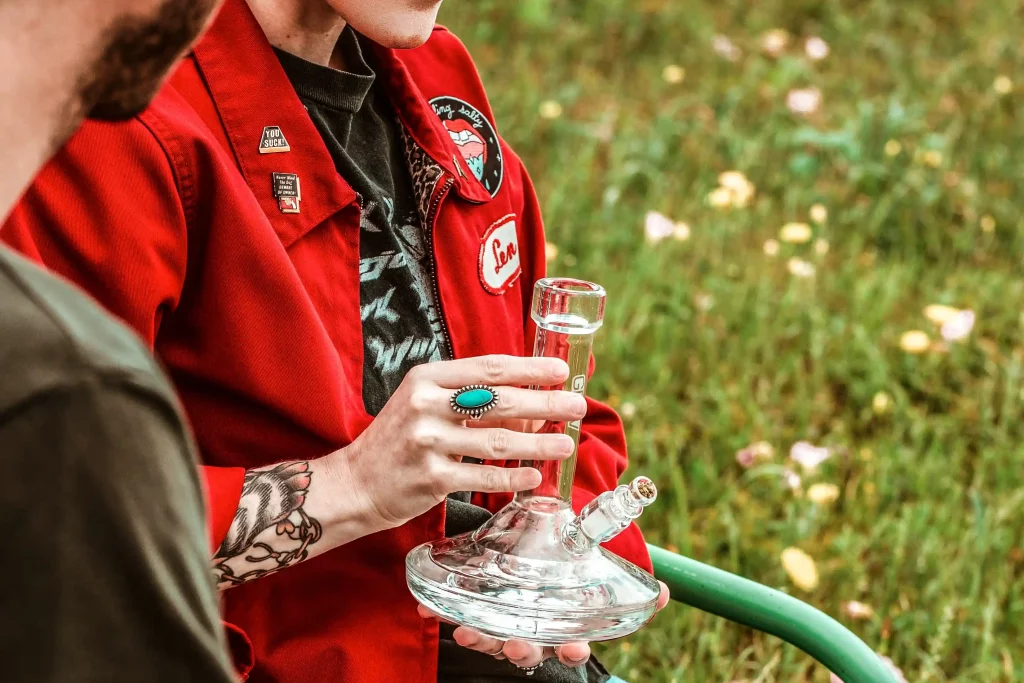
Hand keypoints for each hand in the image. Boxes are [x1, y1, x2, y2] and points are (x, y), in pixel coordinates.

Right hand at [329, 355, 586, 532]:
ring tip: (566, 444)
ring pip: (497, 441)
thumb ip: (475, 403)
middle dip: (545, 403)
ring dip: (538, 444)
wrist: (355, 483)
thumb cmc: (400, 439)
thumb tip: (535, 411)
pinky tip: (535, 476)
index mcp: (427, 377)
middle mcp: (425, 404)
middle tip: (577, 406)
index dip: (529, 369)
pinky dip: (513, 476)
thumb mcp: (429, 407)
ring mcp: (426, 441)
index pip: (489, 367)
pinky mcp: (430, 477)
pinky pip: (483, 476)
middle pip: (498, 401)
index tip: (561, 371)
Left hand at [418, 582, 670, 668]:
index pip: (571, 645)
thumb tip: (666, 593)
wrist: (528, 556)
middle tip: (517, 645)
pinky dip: (445, 614)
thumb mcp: (597, 577)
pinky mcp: (478, 613)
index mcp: (563, 627)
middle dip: (522, 649)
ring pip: (492, 639)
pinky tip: (430, 608)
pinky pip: (462, 617)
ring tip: (468, 630)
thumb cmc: (567, 573)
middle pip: (530, 650)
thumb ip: (627, 586)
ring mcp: (504, 626)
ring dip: (480, 636)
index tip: (574, 647)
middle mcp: (534, 633)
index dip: (573, 649)